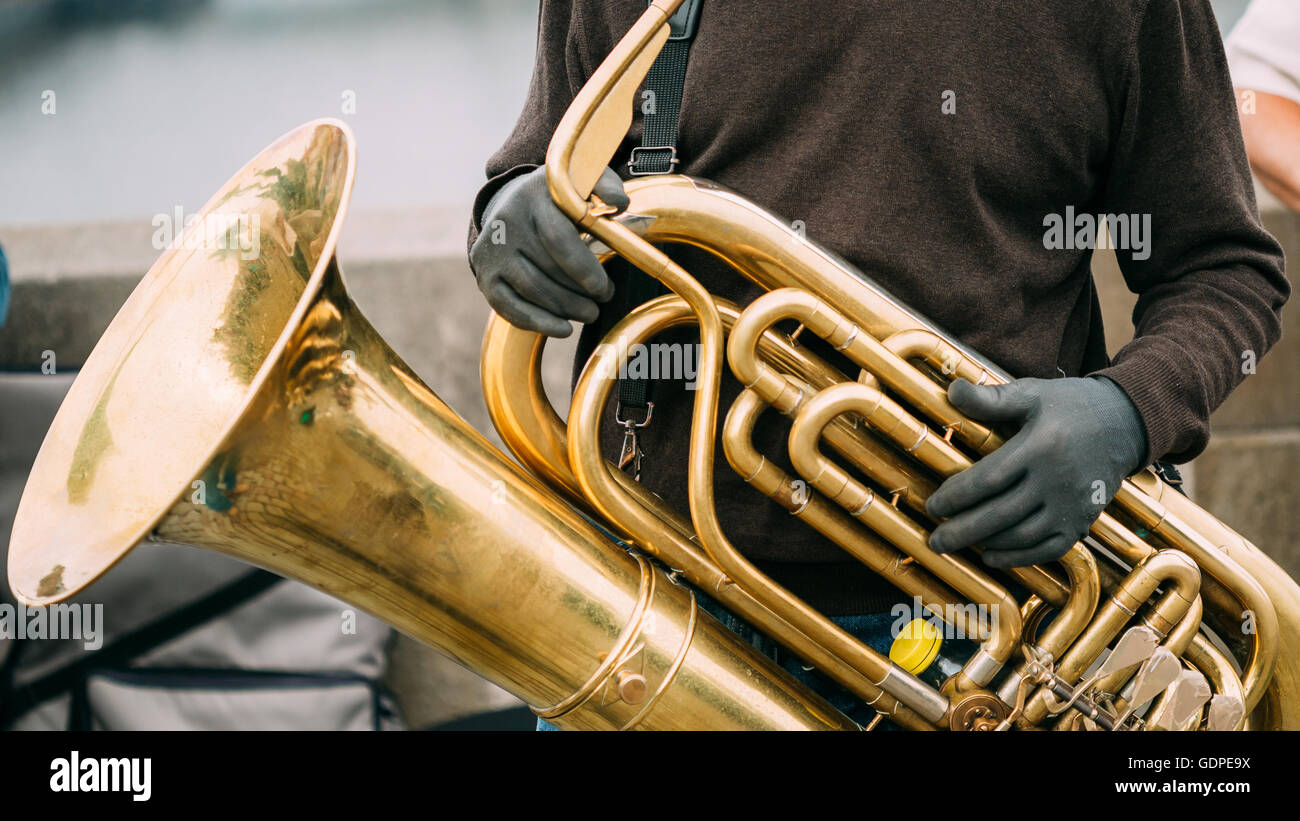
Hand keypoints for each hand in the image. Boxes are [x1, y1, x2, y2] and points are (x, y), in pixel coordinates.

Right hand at [469, 166, 627, 336]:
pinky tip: (563, 329)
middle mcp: (506, 223)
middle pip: (547, 271)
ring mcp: (491, 251)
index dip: (584, 271)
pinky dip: (538, 323)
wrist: (514, 201)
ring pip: (532, 292)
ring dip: (566, 310)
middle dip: (580, 294)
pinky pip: (509, 307)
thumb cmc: (560, 197)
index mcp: (533, 197)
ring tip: (590, 313)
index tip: (605, 289)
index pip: (558, 240)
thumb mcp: (582, 179)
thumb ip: (607, 187)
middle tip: (603, 301)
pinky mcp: (484, 275)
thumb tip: (619, 204)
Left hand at [925, 376, 1146, 567]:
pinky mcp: (1084, 520)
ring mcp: (1073, 504)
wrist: (1126, 423)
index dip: (956, 497)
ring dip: (986, 544)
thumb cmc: (1071, 405)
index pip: (988, 479)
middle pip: (1000, 514)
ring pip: (1022, 536)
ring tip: (956, 545)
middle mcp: (1057, 480)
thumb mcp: (1032, 394)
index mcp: (1040, 447)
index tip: (932, 506)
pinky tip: (992, 556)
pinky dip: (1019, 558)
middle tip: (935, 540)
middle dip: (962, 531)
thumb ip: (991, 399)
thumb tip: (952, 390)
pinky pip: (1049, 549)